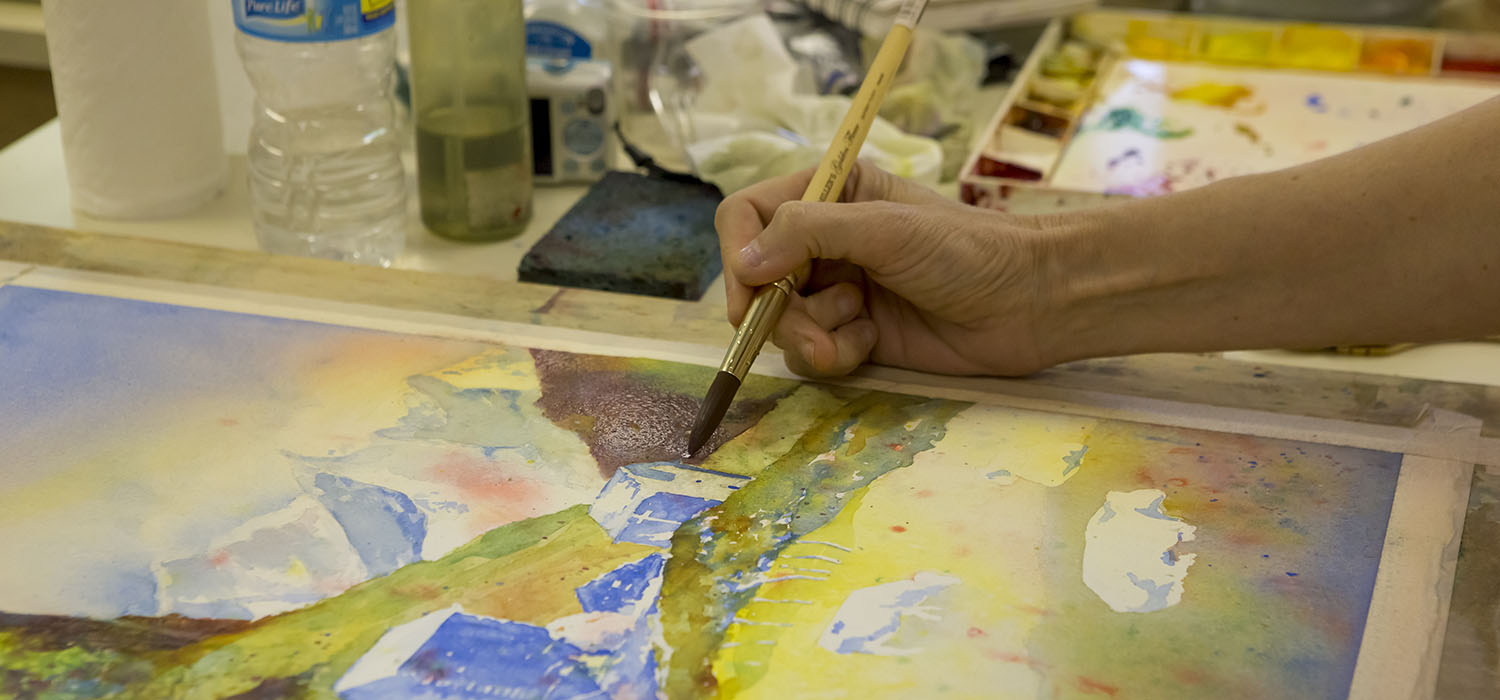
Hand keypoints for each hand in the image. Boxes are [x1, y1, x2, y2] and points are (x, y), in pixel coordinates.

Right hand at [715, 162, 1061, 377]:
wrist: (1028, 304)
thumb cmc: (967, 250)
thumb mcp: (885, 228)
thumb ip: (809, 233)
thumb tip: (747, 262)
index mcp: (828, 193)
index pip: (747, 215)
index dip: (738, 253)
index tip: (751, 291)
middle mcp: (823, 240)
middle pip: (755, 278)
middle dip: (780, 310)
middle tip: (816, 328)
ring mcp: (835, 289)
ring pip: (780, 322)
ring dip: (813, 334)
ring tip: (862, 329)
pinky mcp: (851, 334)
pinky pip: (810, 354)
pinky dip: (836, 354)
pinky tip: (875, 343)